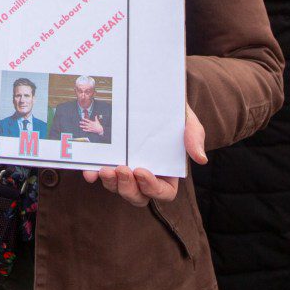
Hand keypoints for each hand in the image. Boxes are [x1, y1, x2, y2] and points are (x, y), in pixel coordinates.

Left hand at [82, 104, 205, 206]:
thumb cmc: (172, 110)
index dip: (152, 188)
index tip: (141, 171)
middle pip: (137, 196)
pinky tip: (89, 170)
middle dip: (127, 188)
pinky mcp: (109, 159)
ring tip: (103, 169)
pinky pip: (100, 174)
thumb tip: (201, 159)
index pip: (163, 193)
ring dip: (110, 183)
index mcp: (167, 172)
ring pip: (117, 187)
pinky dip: (94, 175)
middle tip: (121, 170)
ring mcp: (126, 168)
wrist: (151, 93)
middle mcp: (146, 175)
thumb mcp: (186, 118)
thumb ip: (193, 136)